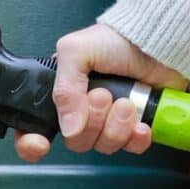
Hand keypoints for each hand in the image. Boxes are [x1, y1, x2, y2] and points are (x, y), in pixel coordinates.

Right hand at [14, 24, 188, 161]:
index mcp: (61, 96)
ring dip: (116, 126)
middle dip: (91, 122)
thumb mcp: (76, 51)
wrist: (157, 41)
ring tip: (125, 102)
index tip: (41, 144)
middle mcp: (81, 112)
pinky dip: (136, 138)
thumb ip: (64, 89)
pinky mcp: (133, 128)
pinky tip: (140, 123)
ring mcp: (108, 122)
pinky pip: (130, 148)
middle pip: (75, 142)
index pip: (34, 130)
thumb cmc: (117, 40)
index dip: (31, 144)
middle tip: (103, 95)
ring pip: (102, 146)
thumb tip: (69, 128)